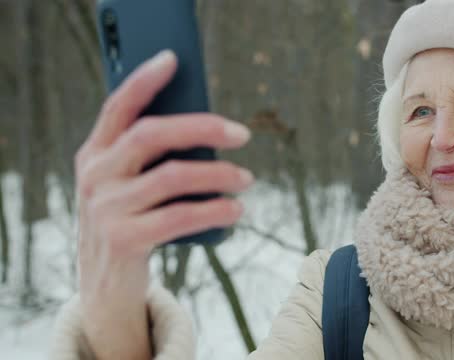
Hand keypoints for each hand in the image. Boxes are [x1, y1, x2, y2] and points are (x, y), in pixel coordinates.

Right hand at [74, 50, 252, 358]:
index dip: (144, 80)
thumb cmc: (129, 221)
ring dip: (220, 175)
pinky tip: (236, 209)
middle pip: (151, 134)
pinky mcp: (125, 239)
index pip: (117, 107)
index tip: (173, 60)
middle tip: (242, 134)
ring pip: (174, 176)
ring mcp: (106, 208)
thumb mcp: (126, 185)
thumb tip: (209, 132)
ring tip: (247, 179)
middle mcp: (95, 175)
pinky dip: (216, 210)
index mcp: (94, 153)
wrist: (105, 284)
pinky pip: (181, 215)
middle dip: (202, 128)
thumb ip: (150, 159)